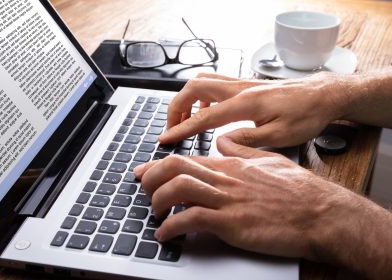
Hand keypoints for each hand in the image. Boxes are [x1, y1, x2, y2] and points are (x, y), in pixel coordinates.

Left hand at [133, 136, 352, 258]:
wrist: (320, 213)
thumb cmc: (298, 191)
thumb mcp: (268, 161)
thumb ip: (241, 150)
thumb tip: (222, 142)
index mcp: (230, 165)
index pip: (185, 158)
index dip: (158, 164)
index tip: (143, 171)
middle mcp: (225, 179)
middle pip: (175, 168)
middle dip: (151, 177)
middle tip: (143, 190)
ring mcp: (228, 200)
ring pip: (179, 189)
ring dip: (158, 201)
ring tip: (154, 214)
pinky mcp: (233, 222)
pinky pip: (192, 220)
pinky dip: (172, 227)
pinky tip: (167, 235)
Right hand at [159, 72, 350, 146]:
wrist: (322, 96)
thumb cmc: (306, 115)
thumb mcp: (280, 136)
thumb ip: (248, 138)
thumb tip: (221, 141)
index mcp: (245, 104)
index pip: (203, 117)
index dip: (181, 129)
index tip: (165, 139)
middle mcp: (239, 89)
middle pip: (193, 87)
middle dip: (176, 107)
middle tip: (171, 127)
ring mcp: (242, 84)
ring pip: (202, 81)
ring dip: (186, 98)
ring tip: (184, 119)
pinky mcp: (246, 85)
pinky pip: (214, 83)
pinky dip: (201, 95)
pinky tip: (207, 110)